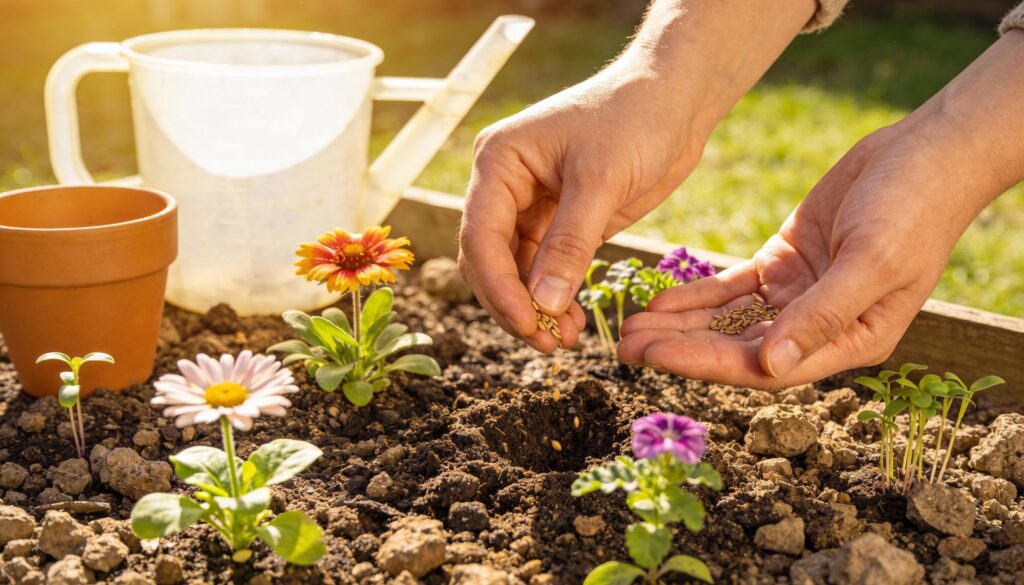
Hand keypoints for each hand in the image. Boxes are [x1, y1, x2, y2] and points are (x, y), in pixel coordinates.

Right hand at [458, 0, 814, 351]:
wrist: (675, 100)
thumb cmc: (635, 119)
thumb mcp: (602, 181)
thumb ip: (570, 244)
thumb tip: (544, 306)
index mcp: (499, 162)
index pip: (481, 235)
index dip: (500, 287)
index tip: (529, 324)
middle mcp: (504, 186)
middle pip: (489, 260)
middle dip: (514, 304)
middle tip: (547, 344)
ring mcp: (529, 205)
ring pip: (515, 271)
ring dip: (535, 307)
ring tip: (566, 340)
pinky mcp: (559, 222)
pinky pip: (544, 269)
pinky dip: (555, 297)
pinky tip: (573, 322)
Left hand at [619, 31, 1023, 387]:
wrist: (924, 154)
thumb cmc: (914, 210)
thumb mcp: (872, 261)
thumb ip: (823, 314)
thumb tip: (772, 365)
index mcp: (850, 342)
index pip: (765, 367)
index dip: (707, 364)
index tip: (658, 356)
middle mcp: (819, 328)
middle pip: (737, 350)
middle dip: (681, 348)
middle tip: (625, 346)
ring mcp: (798, 297)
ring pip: (727, 322)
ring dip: (680, 326)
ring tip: (629, 327)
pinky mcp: (782, 266)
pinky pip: (730, 289)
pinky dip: (695, 295)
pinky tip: (658, 300)